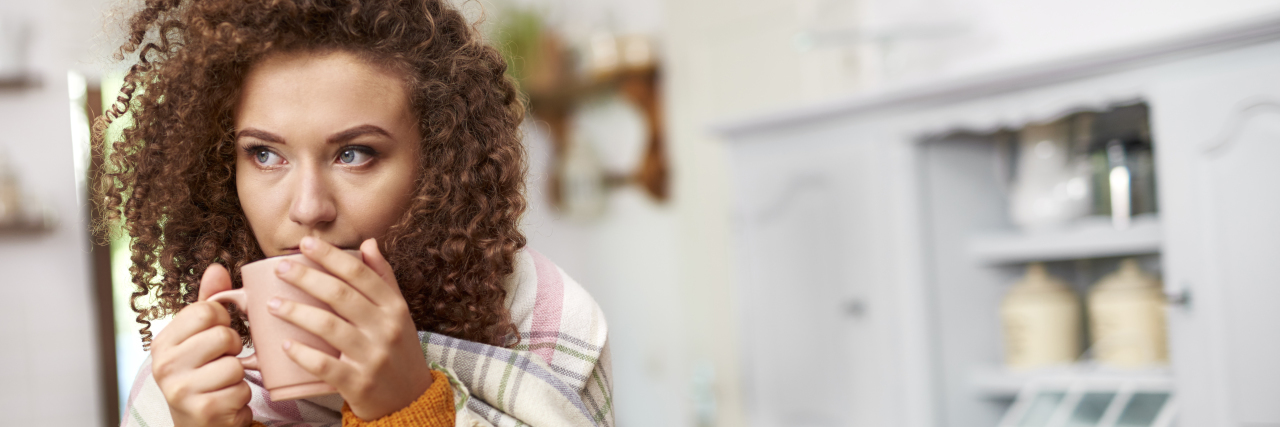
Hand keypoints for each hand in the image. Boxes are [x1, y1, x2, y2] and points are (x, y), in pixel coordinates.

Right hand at [151, 264, 253, 426]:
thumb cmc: (201, 376)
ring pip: (235, 364)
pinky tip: (226, 400)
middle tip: (221, 361)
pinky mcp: (203, 410)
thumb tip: (217, 268)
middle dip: (232, 349)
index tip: (217, 336)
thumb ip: (208, 304)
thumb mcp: (198, 338)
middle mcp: (165, 365)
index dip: (222, 321)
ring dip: (238, 375)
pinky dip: (241, 396)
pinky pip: (242, 389)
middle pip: (223, 335)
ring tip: (223, 383)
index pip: (205, 311)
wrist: (196, 425)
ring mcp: (181, 390)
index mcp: (163, 342)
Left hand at [270, 237, 433, 419]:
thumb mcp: (398, 313)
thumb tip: (368, 243)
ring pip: (329, 327)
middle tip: (281, 268)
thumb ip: (383, 278)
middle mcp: (386, 329)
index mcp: (395, 307)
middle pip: (340, 295)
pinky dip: (303, 354)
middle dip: (306, 277)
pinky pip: (325, 366)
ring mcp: (373, 357)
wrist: (410, 399)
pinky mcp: (359, 383)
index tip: (305, 244)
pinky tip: (285, 344)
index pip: (360, 274)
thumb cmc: (398, 350)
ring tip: (273, 304)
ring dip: (296, 312)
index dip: (331, 256)